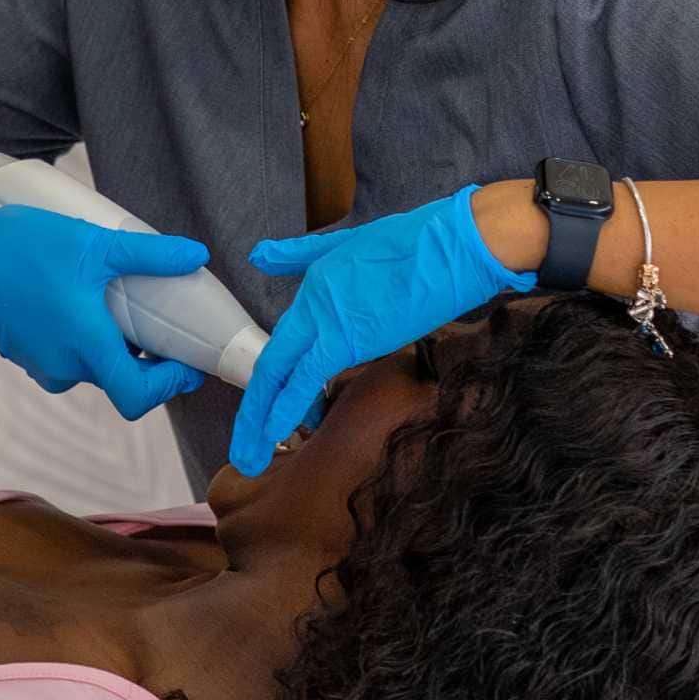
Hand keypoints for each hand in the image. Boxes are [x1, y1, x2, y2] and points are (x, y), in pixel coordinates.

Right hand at [0, 201, 210, 420]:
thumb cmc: (20, 250)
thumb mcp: (91, 244)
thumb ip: (148, 255)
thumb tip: (195, 255)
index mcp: (85, 345)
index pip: (137, 397)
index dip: (169, 386)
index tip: (186, 363)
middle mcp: (65, 366)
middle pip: (121, 380)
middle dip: (147, 358)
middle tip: (161, 321)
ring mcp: (44, 364)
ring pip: (95, 366)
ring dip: (115, 345)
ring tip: (122, 302)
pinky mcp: (28, 356)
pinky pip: (71, 357)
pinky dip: (88, 340)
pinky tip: (87, 302)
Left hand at [229, 185, 536, 475]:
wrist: (453, 247)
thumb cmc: (415, 245)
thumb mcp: (348, 244)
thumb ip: (300, 254)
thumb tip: (260, 254)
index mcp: (314, 287)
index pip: (287, 344)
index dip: (276, 382)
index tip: (273, 414)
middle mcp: (312, 305)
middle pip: (273, 364)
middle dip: (254, 412)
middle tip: (244, 450)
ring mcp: (326, 321)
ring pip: (281, 376)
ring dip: (263, 419)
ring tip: (251, 455)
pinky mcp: (347, 338)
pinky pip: (306, 378)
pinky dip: (286, 405)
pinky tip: (273, 430)